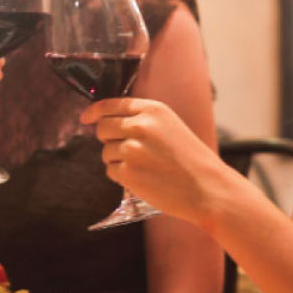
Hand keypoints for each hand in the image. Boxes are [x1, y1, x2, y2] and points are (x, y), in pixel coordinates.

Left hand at [80, 98, 231, 225]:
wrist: (207, 187)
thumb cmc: (191, 159)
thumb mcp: (170, 126)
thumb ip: (142, 120)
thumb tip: (106, 122)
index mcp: (153, 110)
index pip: (111, 105)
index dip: (94, 111)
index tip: (86, 118)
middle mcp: (140, 126)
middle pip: (102, 127)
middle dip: (107, 138)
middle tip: (125, 148)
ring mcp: (132, 150)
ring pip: (106, 151)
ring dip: (117, 159)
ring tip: (144, 166)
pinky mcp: (128, 173)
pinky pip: (111, 171)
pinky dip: (121, 176)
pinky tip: (143, 178)